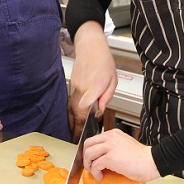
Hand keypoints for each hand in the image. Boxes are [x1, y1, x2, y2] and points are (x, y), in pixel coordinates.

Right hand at [67, 22, 117, 139]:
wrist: (90, 45)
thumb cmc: (103, 60)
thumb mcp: (112, 79)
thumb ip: (107, 96)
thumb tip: (100, 110)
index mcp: (95, 86)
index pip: (85, 105)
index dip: (84, 116)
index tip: (86, 125)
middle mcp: (83, 87)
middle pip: (76, 110)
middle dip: (75, 126)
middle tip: (75, 138)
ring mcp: (76, 85)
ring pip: (71, 106)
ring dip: (71, 120)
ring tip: (72, 132)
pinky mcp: (72, 83)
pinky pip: (72, 98)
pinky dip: (73, 107)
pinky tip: (75, 115)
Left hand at [83, 129, 159, 181]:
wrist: (152, 161)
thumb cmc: (141, 157)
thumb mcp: (125, 145)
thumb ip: (114, 146)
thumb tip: (102, 157)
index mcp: (114, 133)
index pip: (94, 139)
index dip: (90, 151)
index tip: (92, 160)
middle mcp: (110, 137)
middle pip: (88, 144)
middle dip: (86, 157)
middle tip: (91, 167)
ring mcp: (110, 146)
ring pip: (89, 153)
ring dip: (88, 165)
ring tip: (95, 172)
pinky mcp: (111, 158)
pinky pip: (95, 165)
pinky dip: (95, 172)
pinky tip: (100, 176)